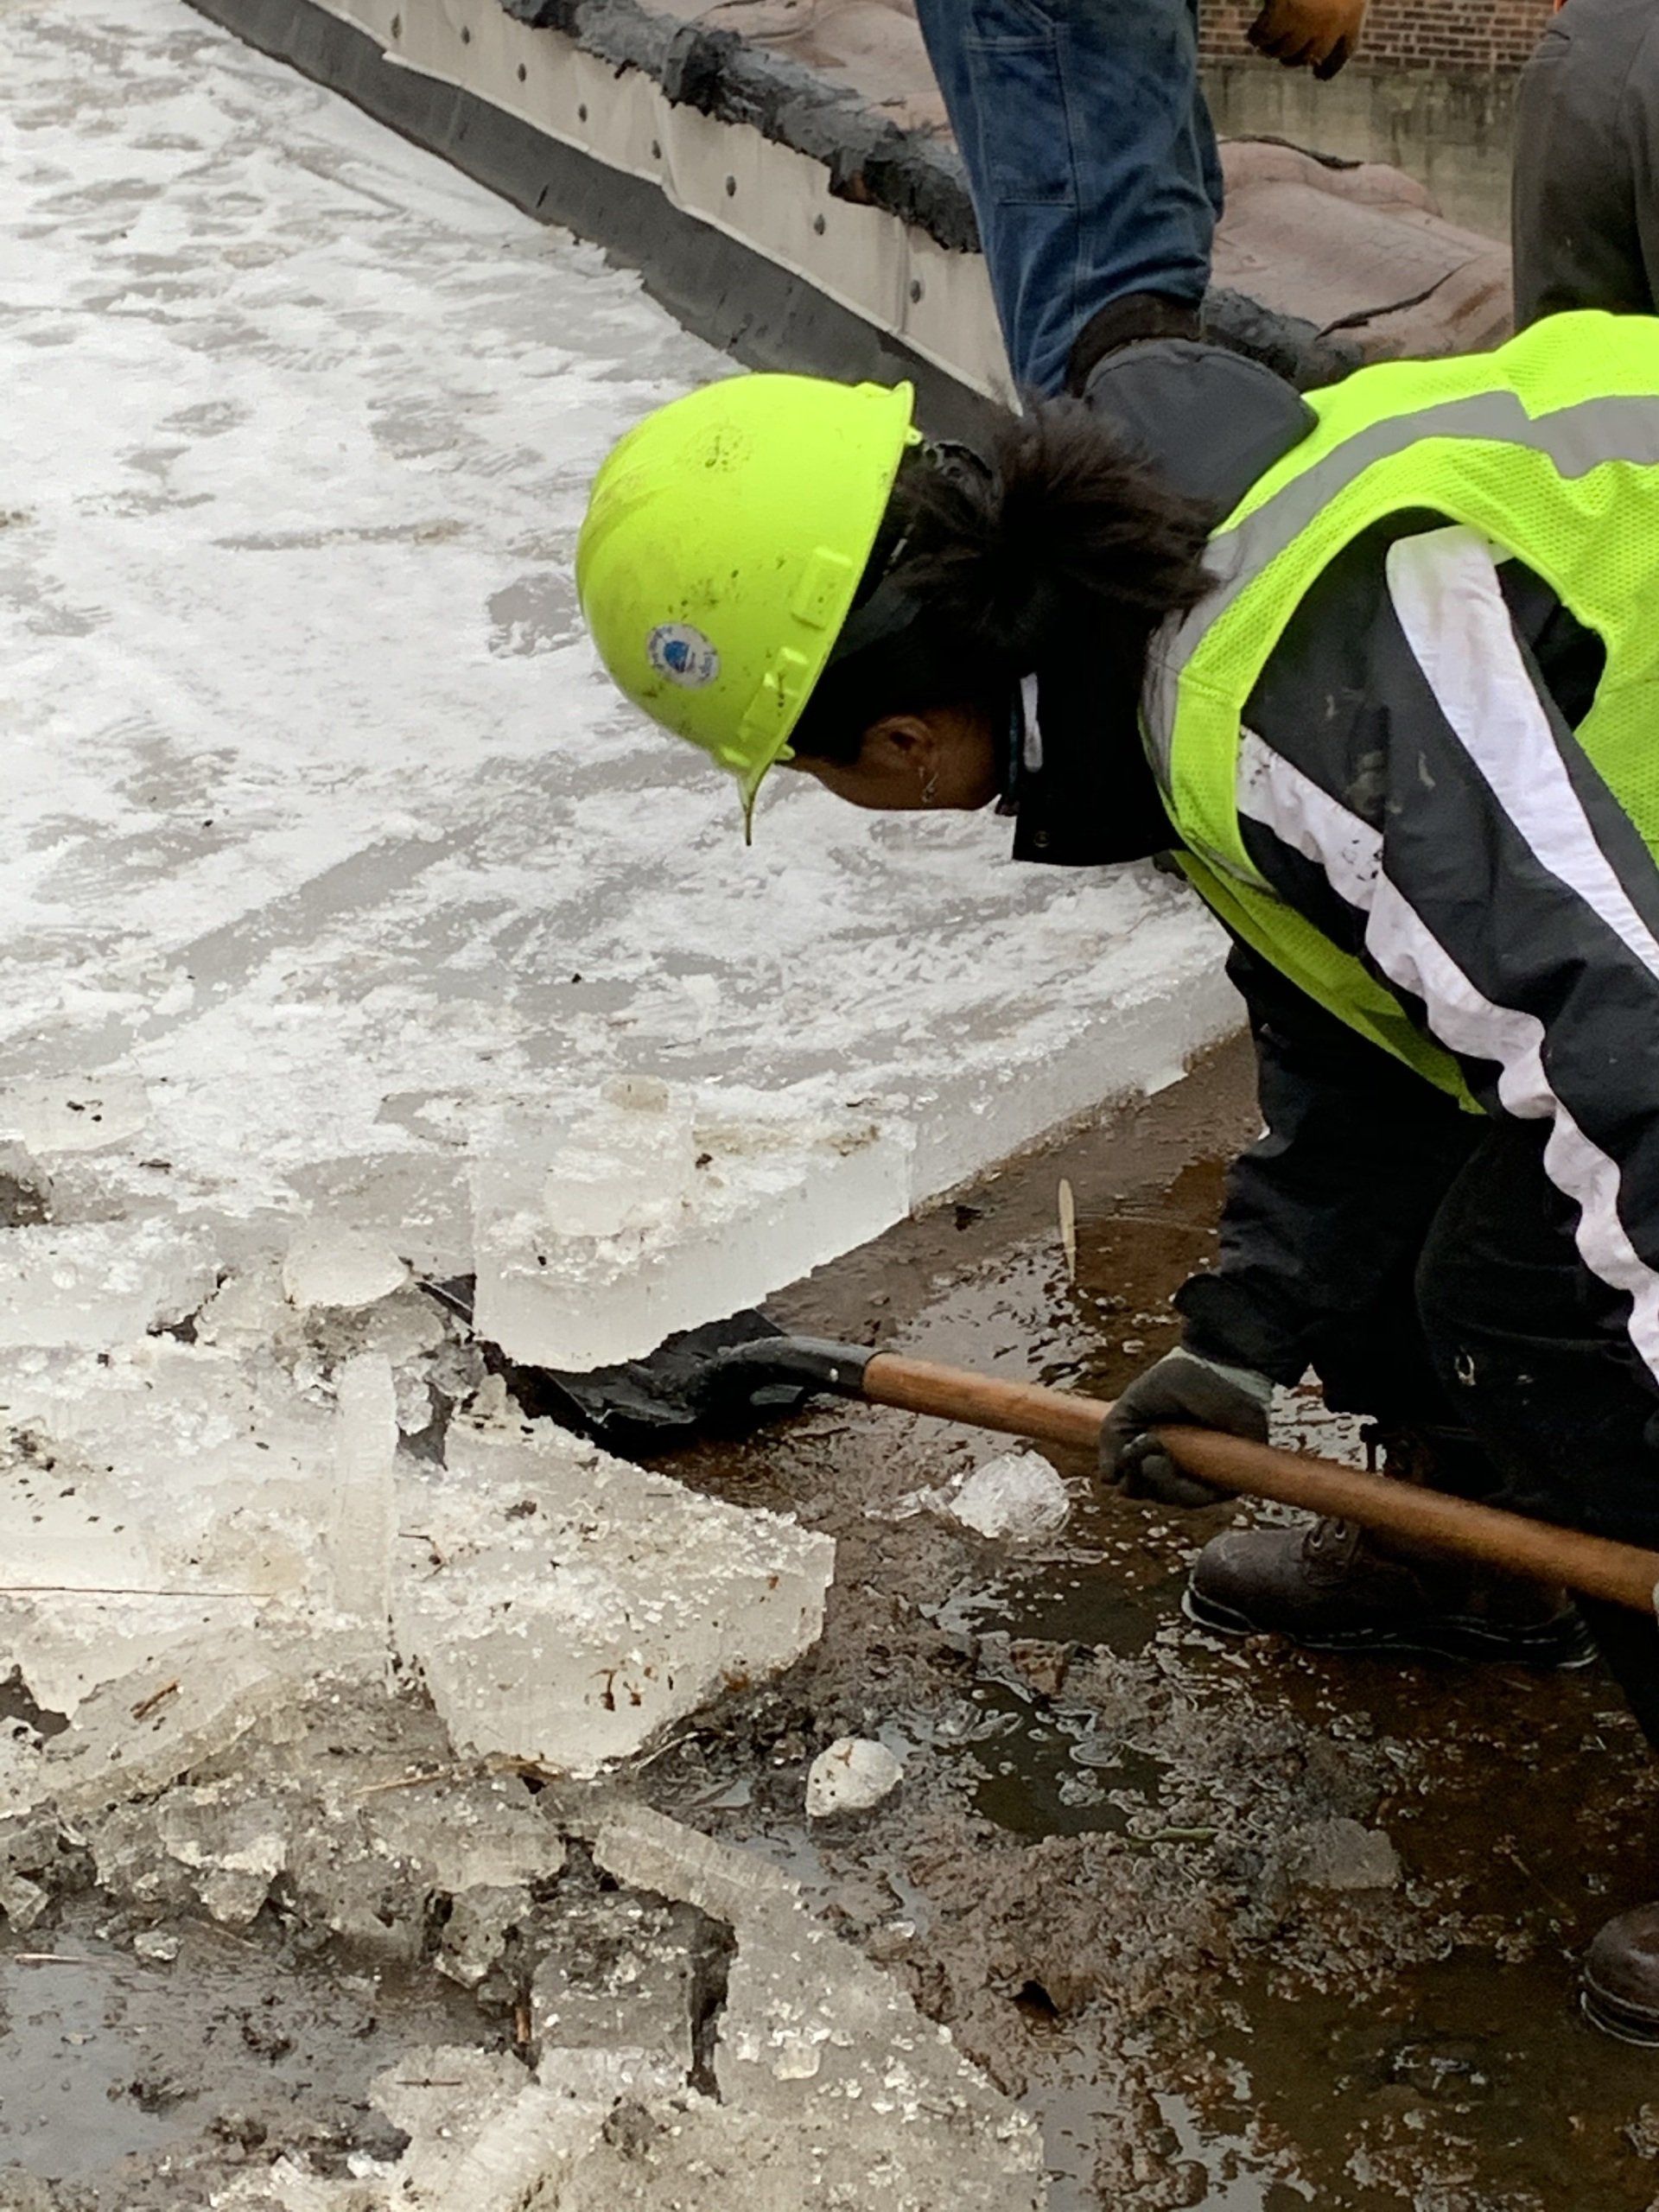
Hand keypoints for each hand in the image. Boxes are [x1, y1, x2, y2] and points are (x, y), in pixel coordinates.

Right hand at [1098, 1348, 1271, 1507]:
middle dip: (1142, 1477)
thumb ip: (1111, 1439)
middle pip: (1155, 1494)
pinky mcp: (1230, 1473)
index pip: (1137, 1483)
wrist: (1215, 1368)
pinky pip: (1208, 1497)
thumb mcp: (1130, 1407)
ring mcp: (1205, 1471)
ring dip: (1161, 1480)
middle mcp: (1182, 1466)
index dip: (1129, 1476)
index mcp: (1157, 1452)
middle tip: (1145, 1443)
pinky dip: (1189, 1487)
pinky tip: (1174, 1460)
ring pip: (1178, 1499)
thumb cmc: (1175, 1382)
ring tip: (1158, 1444)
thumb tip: (1107, 1479)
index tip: (1127, 1450)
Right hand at [1248, 0, 1365, 77]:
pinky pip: (1264, 36)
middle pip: (1308, 56)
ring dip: (1271, 48)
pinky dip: (1257, 36)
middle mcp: (1333, 22)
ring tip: (1262, 42)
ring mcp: (1308, 20)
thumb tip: (1314, 47)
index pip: (1344, 50)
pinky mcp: (1284, 12)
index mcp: (1354, 11)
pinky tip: (1253, 33)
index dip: (1331, 65)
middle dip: (1293, 58)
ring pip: (1284, 51)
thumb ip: (1335, 5)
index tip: (1318, 75)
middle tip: (1278, 54)